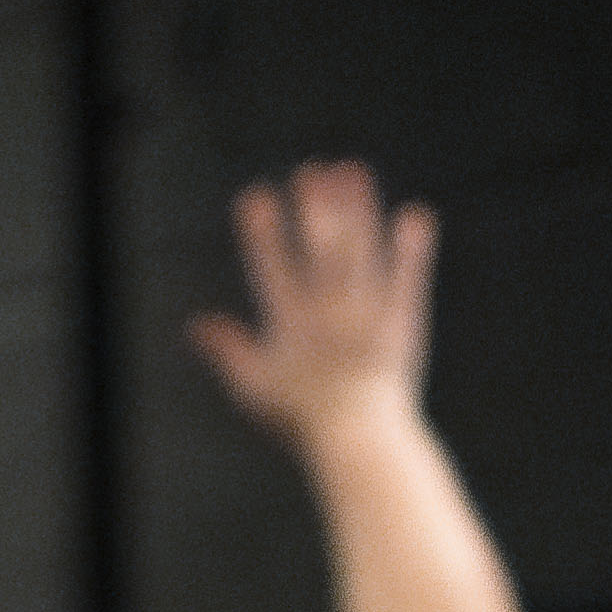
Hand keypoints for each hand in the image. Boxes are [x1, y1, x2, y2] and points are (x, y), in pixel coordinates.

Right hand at [186, 158, 441, 452]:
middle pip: (320, 251)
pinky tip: (415, 216)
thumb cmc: (302, 418)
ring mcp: (366, 316)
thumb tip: (196, 324)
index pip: (272, 269)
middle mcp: (327, 313)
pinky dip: (412, 249)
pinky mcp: (401, 322)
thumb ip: (227, 349)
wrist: (359, 441)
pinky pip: (407, 280)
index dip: (263, 233)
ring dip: (358, 210)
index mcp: (289, 324)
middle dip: (315, 208)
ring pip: (361, 254)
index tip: (256, 196)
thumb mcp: (253, 386)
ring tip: (353, 172)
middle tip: (312, 170)